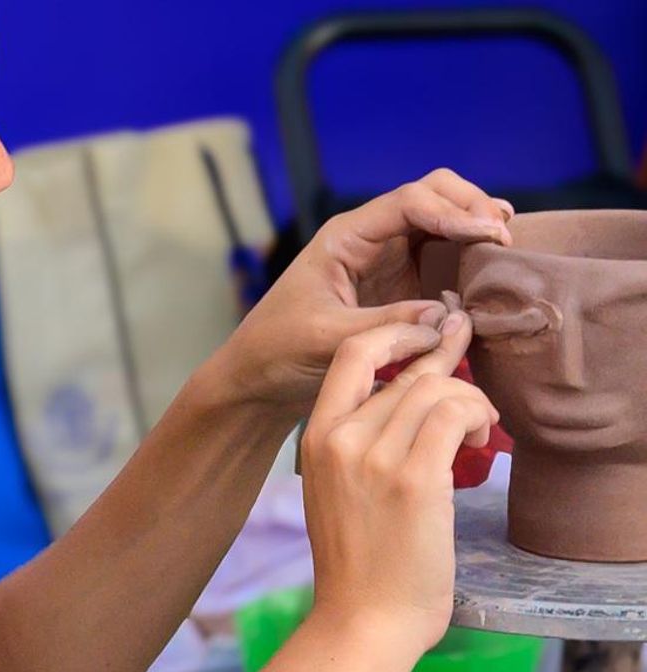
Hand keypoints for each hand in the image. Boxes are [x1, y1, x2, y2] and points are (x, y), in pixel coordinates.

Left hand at [215, 168, 512, 409]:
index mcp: (347, 238)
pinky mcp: (401, 289)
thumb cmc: (279, 350)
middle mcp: (371, 240)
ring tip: (508, 249)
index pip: (409, 202)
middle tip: (504, 237)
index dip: (453, 212)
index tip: (489, 234)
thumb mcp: (328, 338)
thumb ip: (384, 325)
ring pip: (443, 224)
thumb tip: (445, 315)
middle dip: (471, 206)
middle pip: (433, 196)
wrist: (260, 378)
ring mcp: (388, 262)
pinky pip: (443, 262)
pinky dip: (469, 262)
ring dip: (476, 228)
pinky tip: (492, 277)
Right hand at [300, 307, 496, 665]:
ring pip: (436, 388)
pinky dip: (477, 416)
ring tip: (479, 429)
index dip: (395, 332)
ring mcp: (376, 457)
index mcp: (316, 437)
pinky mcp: (415, 479)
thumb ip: (358, 440)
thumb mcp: (336, 487)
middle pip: (406, 372)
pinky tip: (480, 438)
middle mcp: (340, 438)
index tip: (427, 331)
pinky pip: (454, 415)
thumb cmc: (357, 560)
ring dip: (470, 399)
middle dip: (448, 362)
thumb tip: (408, 396)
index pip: (351, 353)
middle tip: (473, 355)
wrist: (363, 617)